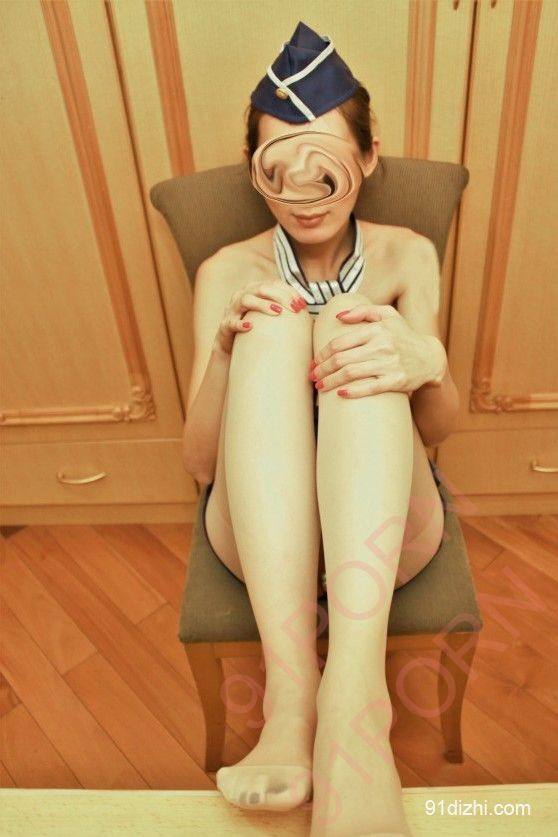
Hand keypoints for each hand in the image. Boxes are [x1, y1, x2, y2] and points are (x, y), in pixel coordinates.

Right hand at [213, 279, 306, 355]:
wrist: (232, 348)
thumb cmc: (256, 330)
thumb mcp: (270, 318)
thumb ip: (284, 310)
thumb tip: (306, 309)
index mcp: (254, 290)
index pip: (274, 284)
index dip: (289, 291)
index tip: (303, 304)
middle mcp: (242, 295)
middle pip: (262, 288)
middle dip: (281, 296)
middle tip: (295, 308)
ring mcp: (232, 309)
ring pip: (246, 300)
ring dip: (263, 305)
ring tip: (278, 312)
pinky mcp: (225, 325)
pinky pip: (231, 322)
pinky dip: (240, 324)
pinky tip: (251, 327)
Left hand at [311, 303, 446, 396]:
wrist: (430, 357)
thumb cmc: (404, 335)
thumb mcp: (388, 315)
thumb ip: (363, 311)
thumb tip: (338, 316)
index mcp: (376, 330)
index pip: (340, 343)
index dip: (322, 354)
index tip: (314, 362)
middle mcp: (382, 346)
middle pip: (341, 359)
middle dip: (322, 369)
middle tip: (312, 376)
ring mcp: (389, 364)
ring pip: (351, 374)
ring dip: (331, 381)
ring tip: (320, 386)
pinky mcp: (396, 381)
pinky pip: (370, 388)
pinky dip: (353, 392)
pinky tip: (340, 394)